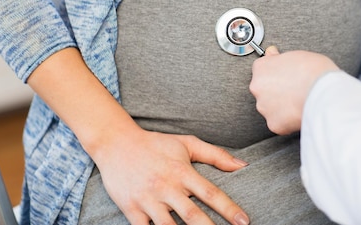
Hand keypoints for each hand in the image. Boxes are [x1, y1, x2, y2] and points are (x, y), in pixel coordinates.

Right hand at [93, 128, 249, 224]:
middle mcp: (166, 187)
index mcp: (183, 172)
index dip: (229, 209)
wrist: (116, 143)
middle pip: (192, 215)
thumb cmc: (156, 144)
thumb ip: (216, 155)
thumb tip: (243, 165)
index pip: (211, 193)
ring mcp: (148, 200)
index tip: (244, 221)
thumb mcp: (187, 143)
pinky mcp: (131, 210)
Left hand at [249, 47, 338, 134]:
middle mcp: (257, 87)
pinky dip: (287, 119)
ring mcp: (264, 107)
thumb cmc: (314, 72)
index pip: (262, 69)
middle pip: (263, 89)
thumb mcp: (297, 54)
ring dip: (281, 105)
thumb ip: (280, 58)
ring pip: (270, 107)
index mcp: (261, 67)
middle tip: (294, 88)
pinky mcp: (274, 123)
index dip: (275, 72)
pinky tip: (299, 111)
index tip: (284, 74)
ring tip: (298, 100)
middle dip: (276, 90)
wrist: (324, 94)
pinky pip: (279, 121)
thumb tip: (272, 54)